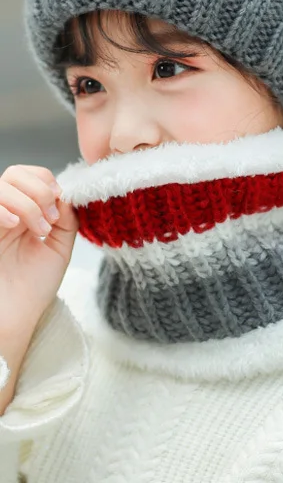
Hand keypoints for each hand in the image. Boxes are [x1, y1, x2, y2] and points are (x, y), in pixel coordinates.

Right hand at [0, 165, 77, 337]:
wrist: (14, 318)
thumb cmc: (34, 287)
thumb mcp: (60, 248)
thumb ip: (67, 219)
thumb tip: (67, 194)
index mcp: (25, 213)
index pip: (31, 176)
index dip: (47, 181)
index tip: (60, 202)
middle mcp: (6, 214)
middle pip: (15, 174)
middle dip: (39, 189)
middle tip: (50, 219)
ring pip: (2, 186)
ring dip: (27, 202)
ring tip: (39, 229)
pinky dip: (3, 208)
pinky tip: (14, 224)